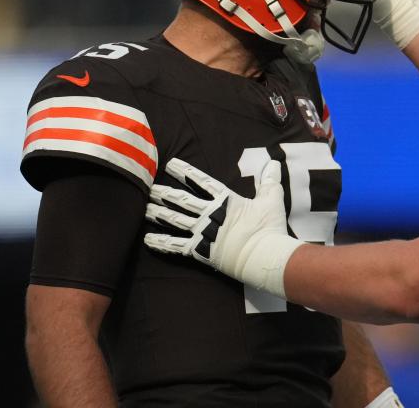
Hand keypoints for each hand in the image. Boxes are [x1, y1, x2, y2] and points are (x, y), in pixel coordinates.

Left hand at [144, 158, 302, 296]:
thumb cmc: (270, 227)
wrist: (265, 256)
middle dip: (164, 193)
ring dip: (159, 214)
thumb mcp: (272, 200)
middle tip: (148, 187)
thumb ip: (270, 181)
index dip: (186, 172)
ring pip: (175, 220)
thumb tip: (274, 163)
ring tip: (144, 208)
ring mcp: (204, 233)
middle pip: (182, 200)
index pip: (201, 182)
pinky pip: (177, 247)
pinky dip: (162, 244)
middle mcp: (210, 214)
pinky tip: (148, 240)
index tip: (170, 164)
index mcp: (226, 200)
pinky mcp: (201, 251)